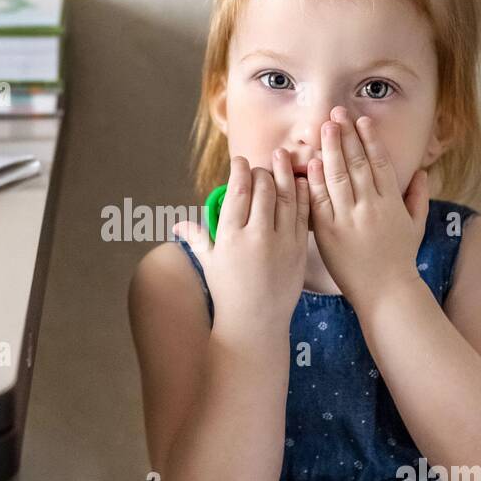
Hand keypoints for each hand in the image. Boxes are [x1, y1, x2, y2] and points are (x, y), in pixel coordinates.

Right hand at [173, 152, 309, 335]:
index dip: (240, 170)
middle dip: (262, 171)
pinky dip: (302, 194)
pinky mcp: (299, 249)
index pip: (237, 190)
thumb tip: (178, 225)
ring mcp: (281, 242)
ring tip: (282, 158)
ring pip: (285, 196)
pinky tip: (299, 182)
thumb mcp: (209, 263)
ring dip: (283, 174)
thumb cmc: (228, 292)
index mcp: (230, 236)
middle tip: (261, 165)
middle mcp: (256, 236)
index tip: (240, 161)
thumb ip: (197, 238)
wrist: (256, 322)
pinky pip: (302, 213)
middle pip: (262, 189)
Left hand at [306, 106, 429, 313]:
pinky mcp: (330, 233)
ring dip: (331, 149)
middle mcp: (371, 206)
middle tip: (336, 113)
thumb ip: (418, 198)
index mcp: (391, 202)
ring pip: (339, 177)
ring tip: (324, 128)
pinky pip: (321, 202)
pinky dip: (315, 181)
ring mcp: (349, 219)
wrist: (386, 292)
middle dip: (346, 135)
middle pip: (357, 163)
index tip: (361, 120)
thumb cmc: (400, 260)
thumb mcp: (415, 227)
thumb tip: (422, 173)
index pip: (379, 163)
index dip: (370, 139)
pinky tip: (311, 163)